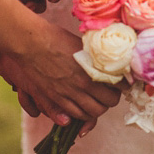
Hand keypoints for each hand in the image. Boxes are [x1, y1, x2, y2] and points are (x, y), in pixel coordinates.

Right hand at [0, 25, 120, 124]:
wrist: (31, 43)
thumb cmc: (57, 38)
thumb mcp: (83, 45)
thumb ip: (96, 58)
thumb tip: (109, 62)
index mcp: (93, 70)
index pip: (119, 87)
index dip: (123, 85)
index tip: (123, 82)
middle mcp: (84, 85)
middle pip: (108, 103)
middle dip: (112, 99)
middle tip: (111, 92)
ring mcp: (69, 94)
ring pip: (93, 113)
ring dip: (98, 108)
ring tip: (97, 101)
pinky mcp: (56, 99)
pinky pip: (75, 115)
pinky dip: (82, 114)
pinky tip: (83, 106)